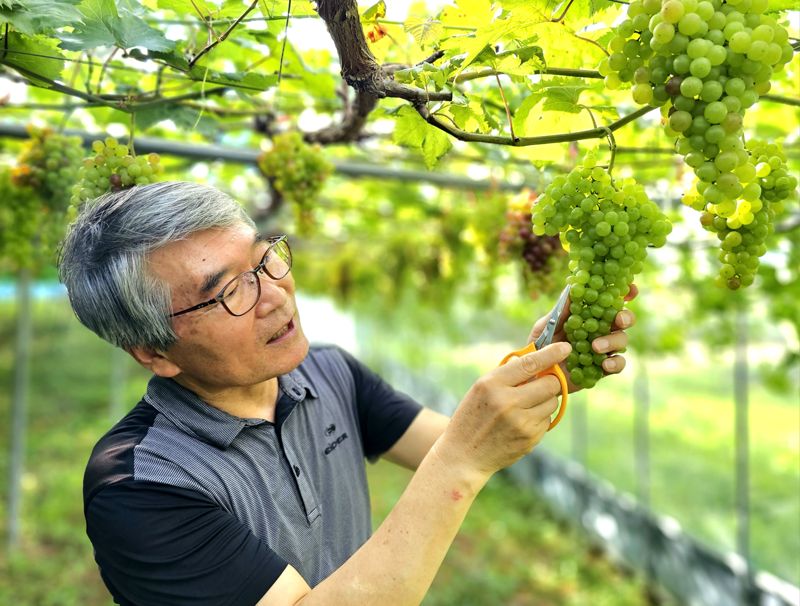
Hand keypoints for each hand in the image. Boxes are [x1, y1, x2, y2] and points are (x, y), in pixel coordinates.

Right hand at [438, 343, 571, 478]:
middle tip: (541, 383)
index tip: (565, 347)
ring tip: (525, 405)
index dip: (551, 354)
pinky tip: (521, 422)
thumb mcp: (481, 388)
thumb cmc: (473, 415)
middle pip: (550, 384)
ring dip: (545, 400)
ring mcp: (521, 422)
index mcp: (492, 384)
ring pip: (552, 402)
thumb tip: (539, 359)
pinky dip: (539, 418)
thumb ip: (508, 374)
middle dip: (550, 381)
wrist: (464, 454)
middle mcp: (508, 402)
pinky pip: (547, 420)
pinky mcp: (530, 438)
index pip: (530, 363)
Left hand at [527, 284, 638, 391]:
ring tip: (596, 346)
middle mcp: (600, 329)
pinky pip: (618, 364)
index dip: (624, 293)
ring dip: (614, 340)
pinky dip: (615, 363)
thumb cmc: (540, 344)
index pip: (610, 300)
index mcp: (588, 314)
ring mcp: (603, 349)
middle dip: (625, 317)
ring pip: (622, 340)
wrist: (535, 373)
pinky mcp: (602, 368)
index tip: (631, 290)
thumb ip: (560, 310)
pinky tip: (605, 364)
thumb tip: (572, 287)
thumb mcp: (545, 325)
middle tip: (618, 319)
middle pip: (622, 319)